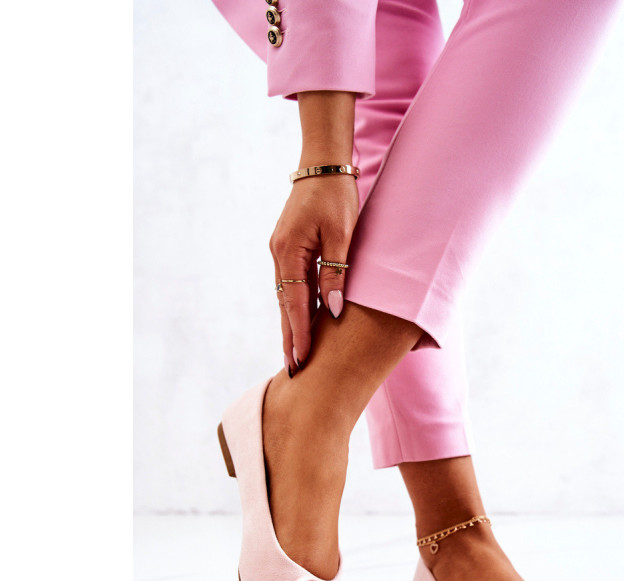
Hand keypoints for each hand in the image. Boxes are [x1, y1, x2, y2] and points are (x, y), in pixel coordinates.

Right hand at [269, 172, 358, 371]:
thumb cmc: (336, 195)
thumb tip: (333, 310)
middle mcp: (279, 255)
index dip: (300, 332)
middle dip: (289, 337)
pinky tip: (299, 323)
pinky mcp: (288, 249)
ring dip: (290, 326)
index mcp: (289, 251)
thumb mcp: (342, 233)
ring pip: (286, 297)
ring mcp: (281, 252)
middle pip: (285, 305)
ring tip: (295, 354)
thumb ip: (336, 272)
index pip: (296, 302)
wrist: (323, 164)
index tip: (302, 358)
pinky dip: (295, 307)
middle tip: (293, 370)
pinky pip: (291, 285)